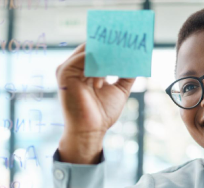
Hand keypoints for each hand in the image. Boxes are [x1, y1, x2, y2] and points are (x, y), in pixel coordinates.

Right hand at [56, 42, 135, 163]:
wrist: (90, 131)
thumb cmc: (101, 114)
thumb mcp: (119, 89)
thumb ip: (126, 73)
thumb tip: (139, 58)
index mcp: (86, 71)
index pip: (100, 50)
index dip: (115, 45)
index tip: (132, 40)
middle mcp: (76, 68)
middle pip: (95, 47)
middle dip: (113, 44)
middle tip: (132, 39)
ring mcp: (69, 70)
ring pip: (92, 50)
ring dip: (110, 51)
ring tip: (126, 51)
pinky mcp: (65, 73)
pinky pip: (85, 57)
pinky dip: (102, 58)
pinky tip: (115, 62)